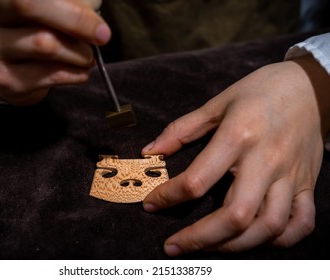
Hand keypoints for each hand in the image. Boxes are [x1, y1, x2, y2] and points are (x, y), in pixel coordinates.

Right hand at [0, 0, 109, 104]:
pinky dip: (74, 74)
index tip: (101, 28)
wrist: (22, 69)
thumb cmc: (47, 27)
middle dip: (75, 23)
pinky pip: (49, 75)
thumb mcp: (63, 5)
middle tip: (102, 37)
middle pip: (29, 6)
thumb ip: (77, 3)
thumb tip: (95, 21)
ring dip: (78, 54)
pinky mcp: (6, 79)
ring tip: (87, 57)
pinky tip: (80, 71)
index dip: (72, 10)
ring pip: (44, 44)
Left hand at [142, 55, 329, 255]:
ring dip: (234, 246)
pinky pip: (301, 222)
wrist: (310, 87)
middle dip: (199, 239)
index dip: (168, 197)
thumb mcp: (217, 104)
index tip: (151, 205)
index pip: (197, 180)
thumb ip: (181, 130)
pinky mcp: (307, 184)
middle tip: (174, 246)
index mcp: (237, 136)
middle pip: (234, 215)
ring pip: (268, 226)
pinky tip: (255, 240)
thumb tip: (150, 151)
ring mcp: (290, 176)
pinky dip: (280, 240)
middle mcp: (265, 161)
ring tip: (209, 248)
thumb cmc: (260, 91)